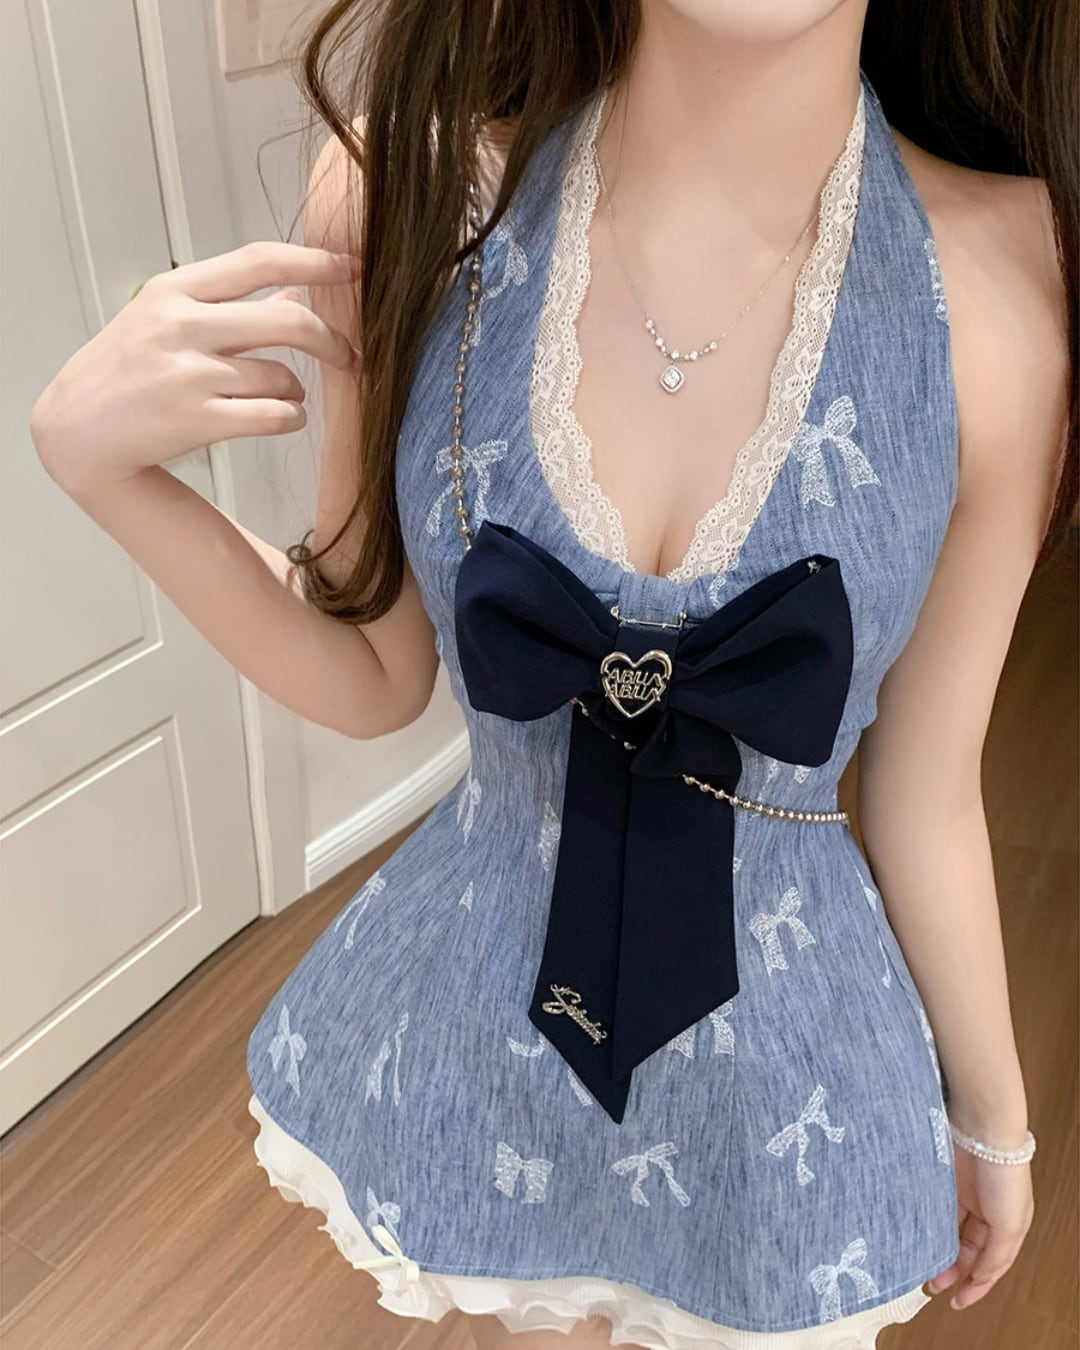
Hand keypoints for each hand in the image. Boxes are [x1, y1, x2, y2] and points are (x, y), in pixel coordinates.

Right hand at [29, 241, 362, 493]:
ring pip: (282, 376)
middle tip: (349, 356)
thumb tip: (294, 288)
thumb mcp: (163, 317)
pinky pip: (274, 416)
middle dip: (331, 341)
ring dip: (296, 390)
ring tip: (283, 397)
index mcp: (177, 290)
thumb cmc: (128, 370)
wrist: (79, 429)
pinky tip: (282, 417)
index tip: (354, 267)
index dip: (315, 262)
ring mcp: (189, 373)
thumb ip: (224, 303)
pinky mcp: (197, 418)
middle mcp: (183, 325)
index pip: (260, 261)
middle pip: (288, 319)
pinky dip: (290, 418)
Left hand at [927, 1145, 1034, 1310]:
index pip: (991, 1264)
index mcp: (1009, 1225)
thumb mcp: (1011, 1225)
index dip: (976, 1285)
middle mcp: (987, 1212)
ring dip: (938, 1249)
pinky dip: (928, 1226)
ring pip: (949, 1231)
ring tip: (922, 1267)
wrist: (981, 1128)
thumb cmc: (1004, 1173)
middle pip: (968, 1250)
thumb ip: (996, 1254)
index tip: (958, 1301)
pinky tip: (919, 1238)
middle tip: (932, 1285)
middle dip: (952, 1270)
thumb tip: (980, 1278)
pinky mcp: (944, 1180)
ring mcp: (964, 1195)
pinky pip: (935, 1210)